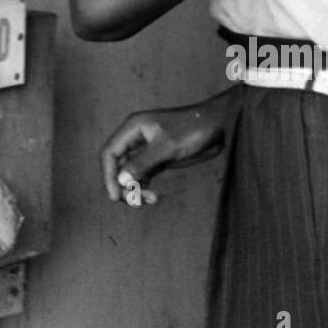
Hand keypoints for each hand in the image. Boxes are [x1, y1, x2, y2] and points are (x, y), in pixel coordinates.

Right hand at [100, 88, 240, 204]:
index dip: (108, 176)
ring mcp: (147, 149)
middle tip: (137, 202)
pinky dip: (145, 187)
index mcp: (133, 128)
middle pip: (117, 166)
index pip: (110, 153)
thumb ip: (142, 163)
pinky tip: (154, 197)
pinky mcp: (158, 158)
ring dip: (135, 189)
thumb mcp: (166, 146)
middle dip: (124, 186)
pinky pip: (143, 175)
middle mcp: (136, 138)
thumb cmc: (193, 129)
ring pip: (130, 173)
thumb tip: (121, 180)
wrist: (218, 126)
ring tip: (151, 200)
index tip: (115, 197)